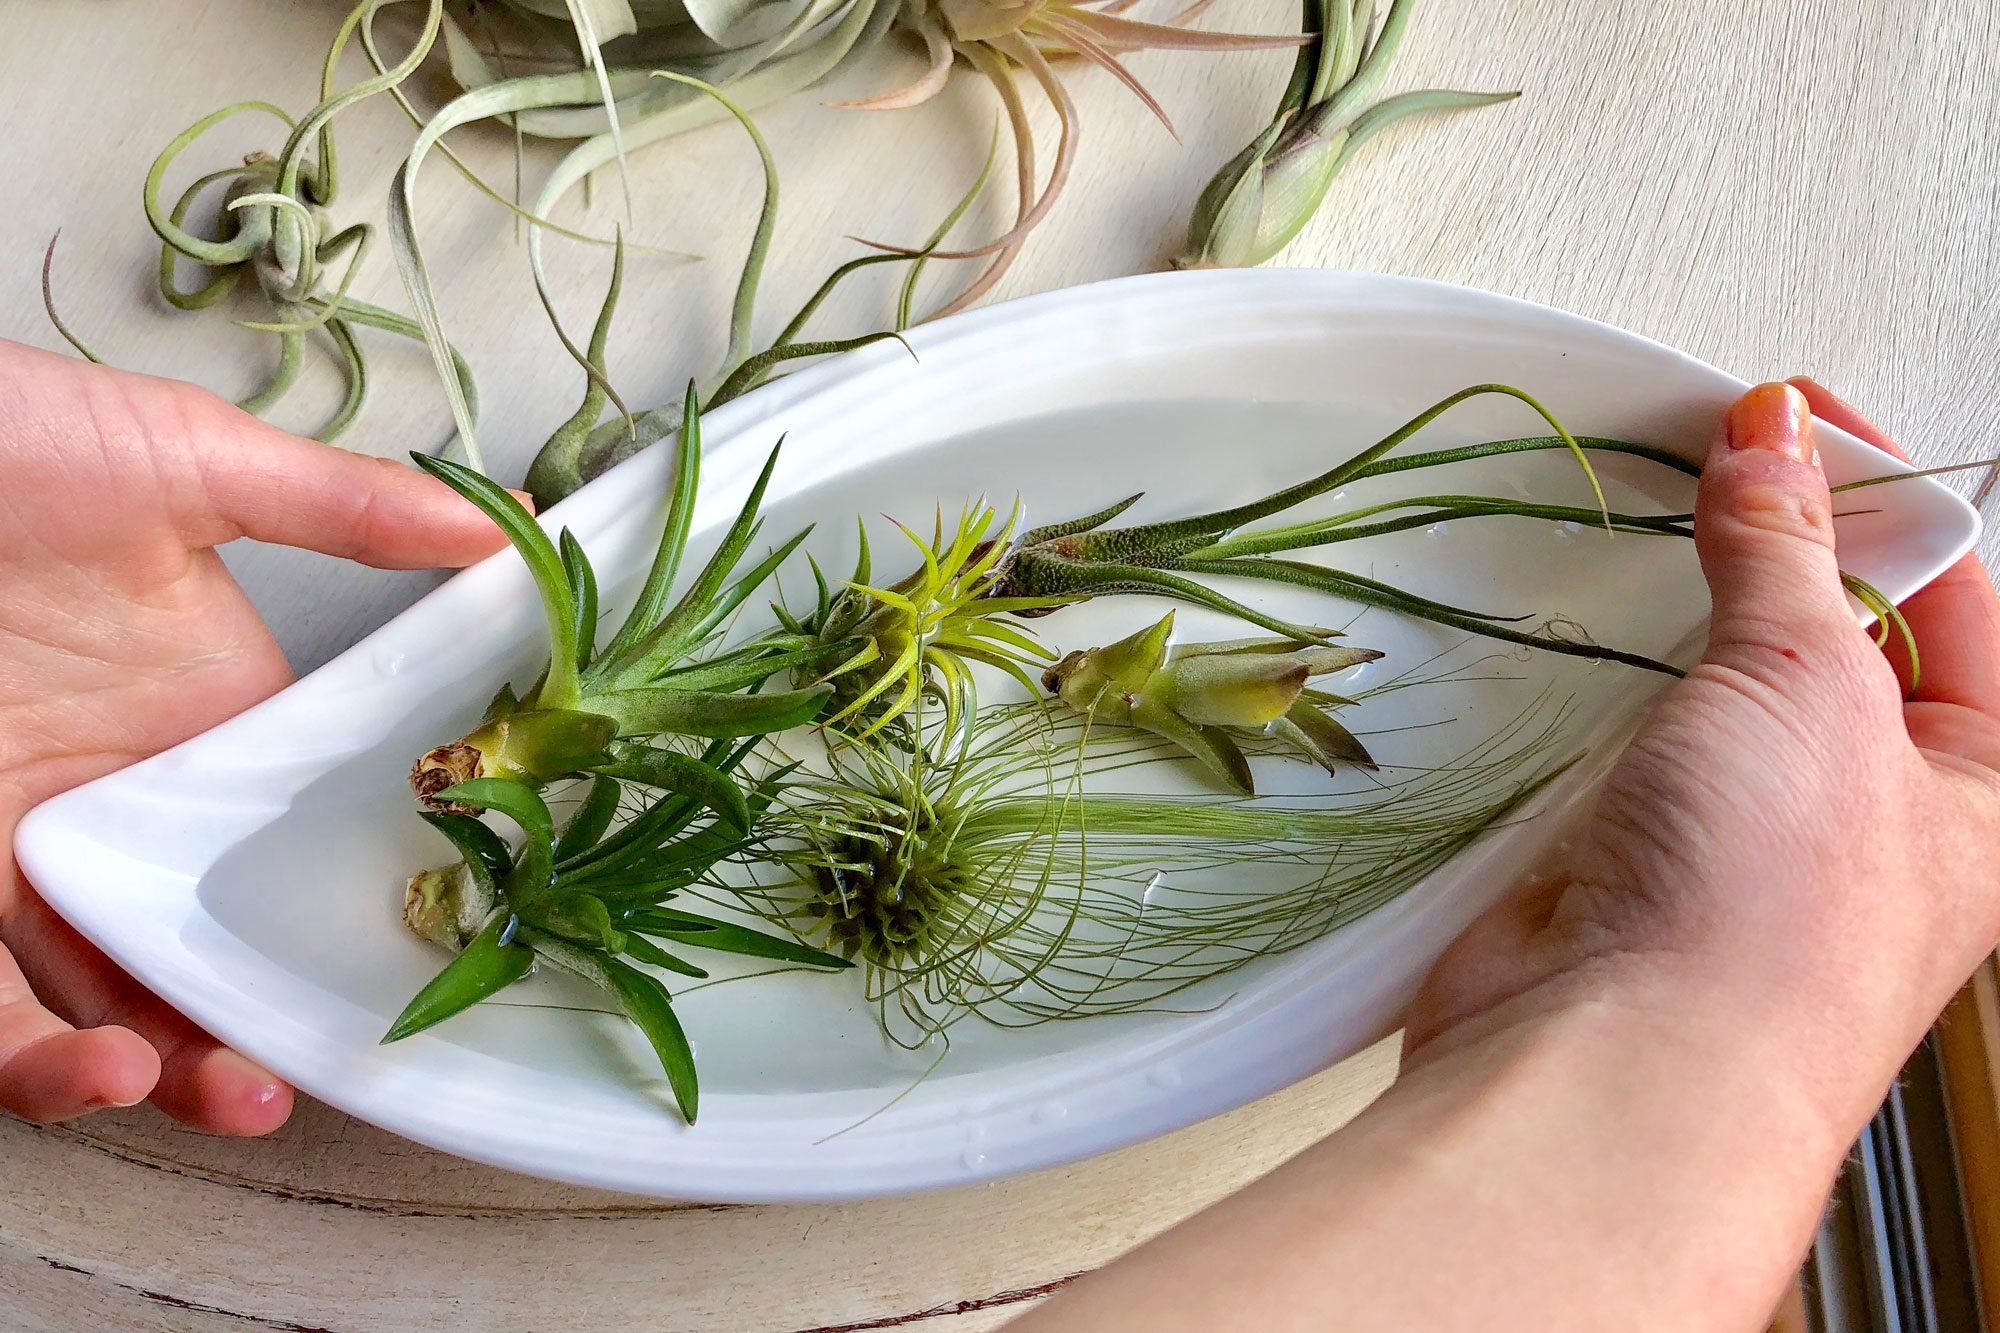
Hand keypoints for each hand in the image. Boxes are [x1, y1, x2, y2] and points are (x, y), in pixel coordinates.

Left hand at [0, 341, 508, 1132]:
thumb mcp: (189, 464)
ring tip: (237, 1089)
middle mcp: (122, 802)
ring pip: (104, 998)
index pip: (297, 848)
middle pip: (206, 946)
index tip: (423, 965)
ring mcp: (26, 847)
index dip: (351, 922)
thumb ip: (342, 509)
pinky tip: (107, 1064)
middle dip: (266, 1025)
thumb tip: (506, 528)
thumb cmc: (7, 443)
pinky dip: (44, 1057)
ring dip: (174, 1068)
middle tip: (321, 1066)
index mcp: (208, 723)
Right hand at [1017, 381, 1999, 1332]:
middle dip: (1782, 547)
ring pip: (1721, 685)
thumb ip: (1787, 551)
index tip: (1797, 414)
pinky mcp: (1633, 855)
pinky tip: (1581, 635)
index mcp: (1982, 792)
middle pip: (1836, 634)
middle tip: (1718, 457)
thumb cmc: (1767, 917)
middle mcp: (1872, 820)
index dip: (1879, 493)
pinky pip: (1628, 736)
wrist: (1612, 1061)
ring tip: (1648, 535)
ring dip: (1684, 614)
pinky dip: (1604, 678)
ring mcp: (1744, 840)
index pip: (1951, 597)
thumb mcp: (1813, 682)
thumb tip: (1774, 445)